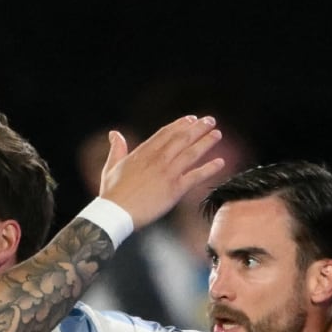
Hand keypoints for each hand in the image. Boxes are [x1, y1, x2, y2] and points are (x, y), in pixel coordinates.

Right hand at [97, 116, 224, 231]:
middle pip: (182, 138)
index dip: (180, 125)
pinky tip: (220, 162)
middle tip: (210, 120)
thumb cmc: (112, 193)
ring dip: (206, 142)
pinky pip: (196, 176)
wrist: (116, 212)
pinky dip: (209, 169)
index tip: (191, 119)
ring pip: (191, 152)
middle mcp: (158, 159)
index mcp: (143, 153)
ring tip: (217, 134)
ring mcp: (167, 173)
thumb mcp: (111, 166)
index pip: (166, 133)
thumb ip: (117, 148)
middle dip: (198, 128)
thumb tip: (114, 133)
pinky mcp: (175, 189)